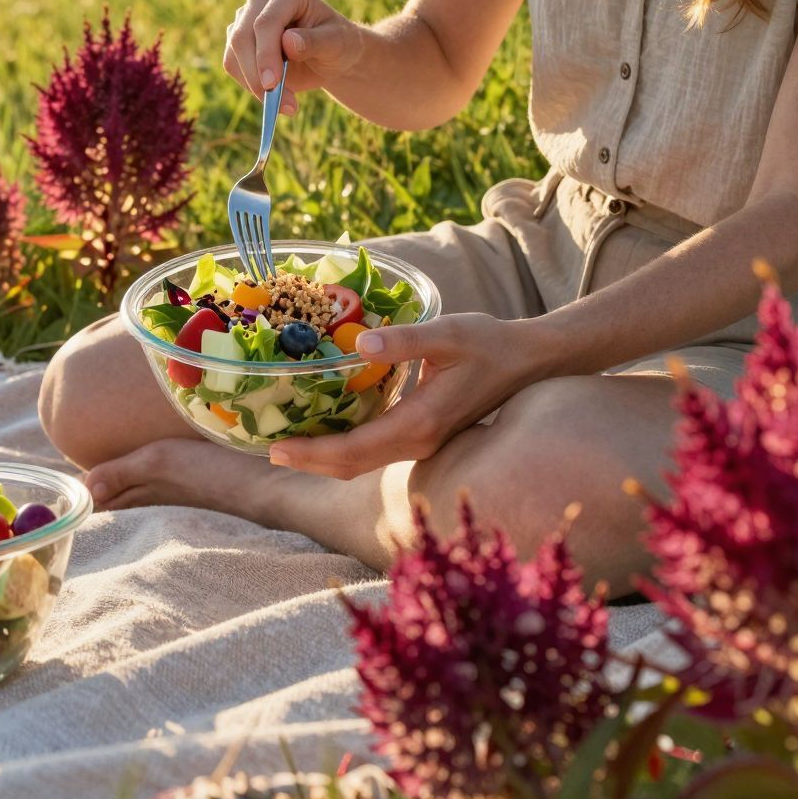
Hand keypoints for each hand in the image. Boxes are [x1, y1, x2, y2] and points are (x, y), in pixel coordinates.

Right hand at [224, 0, 366, 112]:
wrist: (329, 54)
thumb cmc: (338, 43)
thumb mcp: (337, 44)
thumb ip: (315, 41)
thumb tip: (288, 41)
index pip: (266, 22)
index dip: (265, 54)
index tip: (272, 85)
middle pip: (243, 36)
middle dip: (256, 75)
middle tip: (277, 104)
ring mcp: (245, 16)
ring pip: (234, 53)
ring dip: (254, 85)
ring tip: (286, 106)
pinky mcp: (237, 37)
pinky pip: (232, 64)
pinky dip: (250, 86)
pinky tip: (274, 98)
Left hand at [268, 313, 542, 478]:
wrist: (530, 360)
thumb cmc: (489, 342)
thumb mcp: (449, 332)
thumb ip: (406, 340)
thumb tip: (361, 344)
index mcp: (420, 422)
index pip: (354, 451)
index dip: (312, 454)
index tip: (276, 450)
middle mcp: (419, 441)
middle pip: (352, 466)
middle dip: (309, 461)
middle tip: (268, 449)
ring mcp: (424, 441)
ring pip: (364, 461)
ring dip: (325, 457)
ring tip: (288, 442)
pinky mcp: (426, 433)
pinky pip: (376, 449)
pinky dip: (346, 446)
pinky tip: (329, 426)